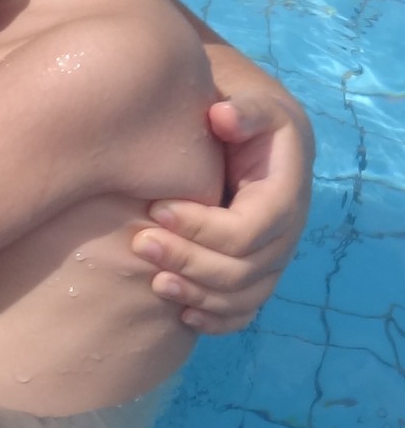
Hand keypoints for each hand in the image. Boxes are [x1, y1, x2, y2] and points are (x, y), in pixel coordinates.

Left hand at [133, 88, 313, 329]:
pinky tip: (182, 316)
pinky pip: (243, 313)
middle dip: (188, 260)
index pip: (248, 230)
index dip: (202, 228)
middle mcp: (286, 235)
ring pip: (242, 297)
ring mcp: (273, 261)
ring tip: (154, 281)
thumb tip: (222, 115)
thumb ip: (243, 110)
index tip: (157, 209)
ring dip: (197, 295)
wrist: (254, 141)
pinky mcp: (256, 277)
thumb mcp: (250, 106)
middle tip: (140, 243)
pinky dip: (215, 321)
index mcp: (285, 195)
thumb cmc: (243, 121)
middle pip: (242, 270)